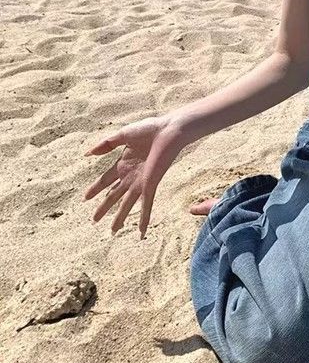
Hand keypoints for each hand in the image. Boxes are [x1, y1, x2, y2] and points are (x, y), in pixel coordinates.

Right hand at [82, 114, 185, 237]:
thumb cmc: (149, 129)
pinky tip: (141, 232)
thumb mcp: (122, 135)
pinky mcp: (151, 185)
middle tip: (94, 220)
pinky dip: (144, 219)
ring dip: (120, 218)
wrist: (168, 131)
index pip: (105, 179)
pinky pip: (147, 205)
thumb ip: (105, 144)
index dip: (96, 188)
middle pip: (113, 195)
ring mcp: (141, 182)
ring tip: (113, 231)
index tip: (85, 198)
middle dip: (104, 207)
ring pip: (127, 204)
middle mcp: (131, 175)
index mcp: (124, 163)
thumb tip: (87, 154)